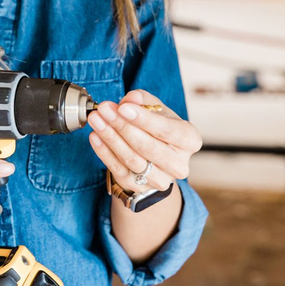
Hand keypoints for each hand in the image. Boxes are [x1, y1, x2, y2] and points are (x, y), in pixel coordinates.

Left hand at [87, 90, 202, 192]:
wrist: (155, 161)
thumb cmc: (157, 130)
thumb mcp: (157, 111)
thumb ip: (145, 100)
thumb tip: (132, 99)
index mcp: (189, 140)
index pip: (166, 130)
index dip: (143, 119)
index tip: (123, 107)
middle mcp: (178, 163)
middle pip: (147, 146)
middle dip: (122, 126)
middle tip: (104, 110)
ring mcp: (159, 179)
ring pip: (131, 158)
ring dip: (110, 137)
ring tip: (96, 120)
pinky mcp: (139, 186)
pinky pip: (118, 168)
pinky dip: (104, 151)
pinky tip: (95, 136)